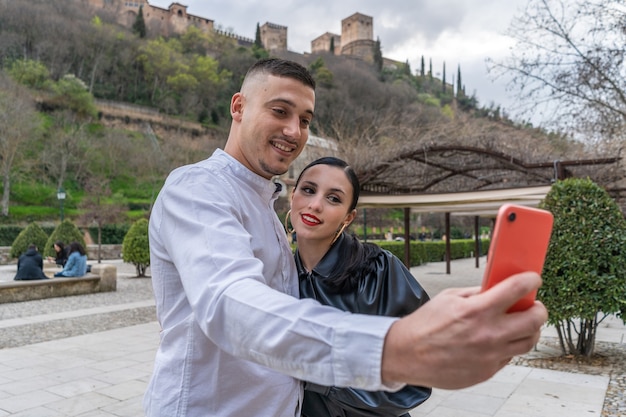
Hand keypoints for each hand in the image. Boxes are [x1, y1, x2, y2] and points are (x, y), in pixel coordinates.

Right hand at [381, 271, 546, 388]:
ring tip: (520, 324)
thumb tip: (499, 288)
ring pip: (528, 342)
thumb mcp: (449, 298)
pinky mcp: (487, 372)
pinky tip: (496, 340)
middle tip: (533, 305)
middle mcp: (488, 334)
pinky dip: (508, 346)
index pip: (517, 290)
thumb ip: (477, 294)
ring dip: (529, 330)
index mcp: (476, 311)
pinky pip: (508, 356)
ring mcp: (490, 356)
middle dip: (539, 309)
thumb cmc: (425, 325)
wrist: (407, 354)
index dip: (530, 280)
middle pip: (534, 320)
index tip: (533, 279)